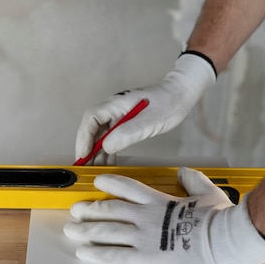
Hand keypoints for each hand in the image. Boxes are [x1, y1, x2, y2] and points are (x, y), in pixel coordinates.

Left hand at [63, 168, 264, 263]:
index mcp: (159, 200)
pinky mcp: (147, 258)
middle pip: (110, 209)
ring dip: (86, 230)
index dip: (109, 183)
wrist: (226, 241)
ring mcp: (144, 237)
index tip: (97, 182)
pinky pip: (115, 256)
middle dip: (89, 209)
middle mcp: (146, 216)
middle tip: (76, 210)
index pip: (127, 187)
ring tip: (71, 230)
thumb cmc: (220, 219)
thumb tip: (184, 172)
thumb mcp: (208, 192)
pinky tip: (83, 253)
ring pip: (106, 231)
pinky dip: (96, 254)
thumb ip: (193, 180)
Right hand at [75, 53, 215, 164]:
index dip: (84, 137)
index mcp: (116, 104)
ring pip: (100, 134)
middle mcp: (113, 109)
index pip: (91, 119)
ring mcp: (118, 115)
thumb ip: (128, 133)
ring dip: (96, 151)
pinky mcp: (125, 121)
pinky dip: (107, 149)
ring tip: (95, 169)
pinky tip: (108, 162)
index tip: (84, 154)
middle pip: (92, 128)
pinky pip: (110, 136)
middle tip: (85, 167)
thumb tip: (106, 147)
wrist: (181, 94)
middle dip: (87, 147)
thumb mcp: (149, 122)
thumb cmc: (168, 103)